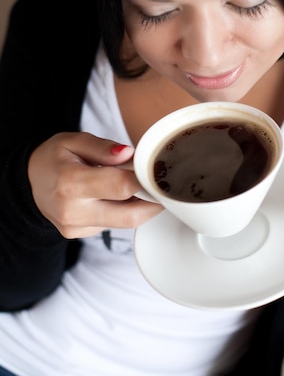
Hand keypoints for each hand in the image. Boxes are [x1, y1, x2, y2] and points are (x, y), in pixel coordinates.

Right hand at [28, 132, 162, 238]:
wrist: (28, 180)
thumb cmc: (55, 157)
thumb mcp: (75, 140)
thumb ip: (104, 147)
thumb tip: (130, 154)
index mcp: (71, 183)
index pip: (122, 186)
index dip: (145, 179)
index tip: (157, 171)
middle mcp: (73, 211)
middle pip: (130, 215)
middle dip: (153, 201)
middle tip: (163, 185)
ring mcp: (76, 227)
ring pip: (125, 222)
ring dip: (139, 205)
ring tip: (136, 184)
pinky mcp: (80, 235)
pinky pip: (113, 224)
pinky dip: (122, 210)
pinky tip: (115, 195)